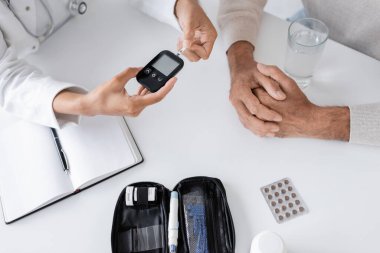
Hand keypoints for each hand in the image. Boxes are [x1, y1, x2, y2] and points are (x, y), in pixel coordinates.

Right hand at [53, 68, 175, 116]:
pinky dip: (145, 91)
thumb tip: (141, 69)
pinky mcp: (132, 108)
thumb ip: (131, 73)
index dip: (167, 88)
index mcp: (133, 105)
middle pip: (154, 97)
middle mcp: (135, 110)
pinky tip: (144, 83)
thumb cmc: (101, 97)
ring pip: (149, 98)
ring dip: (151, 87)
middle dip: (161, 85)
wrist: (92, 105)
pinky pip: (143, 99)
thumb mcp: (116, 80)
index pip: (156, 96)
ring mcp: (134, 110)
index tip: (173, 80)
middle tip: (167, 76)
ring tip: (154, 77)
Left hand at [175, 0, 216, 60]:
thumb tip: (187, 45)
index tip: (190, 43)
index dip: (197, 51)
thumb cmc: (191, 9)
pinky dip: (181, 47)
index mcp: (210, 36)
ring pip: (192, 55)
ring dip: (184, 50)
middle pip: (198, 57)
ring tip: (181, 39)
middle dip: (189, 51)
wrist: (184, 5)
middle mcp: (205, 40)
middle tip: (184, 43)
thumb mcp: (190, 20)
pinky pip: (186, 50)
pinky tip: (180, 39)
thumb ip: (188, 34)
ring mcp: (198, 41)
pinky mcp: (192, 41)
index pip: (205, 53)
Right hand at [227, 41, 285, 136]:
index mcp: (241, 90)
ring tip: (273, 132)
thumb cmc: (251, 71)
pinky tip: (265, 132)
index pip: (254, 107)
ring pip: (246, 122)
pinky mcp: (238, 110)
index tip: (279, 117)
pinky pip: (245, 123)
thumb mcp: (262, 73)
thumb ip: (272, 84)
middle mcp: (236, 100)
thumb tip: (281, 97)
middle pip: (248, 118)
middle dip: (263, 125)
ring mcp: (236, 106)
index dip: (267, 114)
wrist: (240, 71)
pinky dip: (254, 129)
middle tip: (276, 127)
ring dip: (259, 129)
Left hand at [253, 63, 349, 140]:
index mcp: (268, 100)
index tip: (259, 86)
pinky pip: (257, 128)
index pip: (253, 92)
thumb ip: (274, 73)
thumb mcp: (289, 84)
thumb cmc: (300, 103)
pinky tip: (261, 116)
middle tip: (259, 96)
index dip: (255, 87)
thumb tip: (260, 66)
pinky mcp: (268, 132)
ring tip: (261, 106)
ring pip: (252, 118)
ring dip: (253, 111)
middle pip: (250, 105)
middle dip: (253, 99)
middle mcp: (265, 114)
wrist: (309, 122)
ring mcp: (266, 125)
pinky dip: (256, 122)